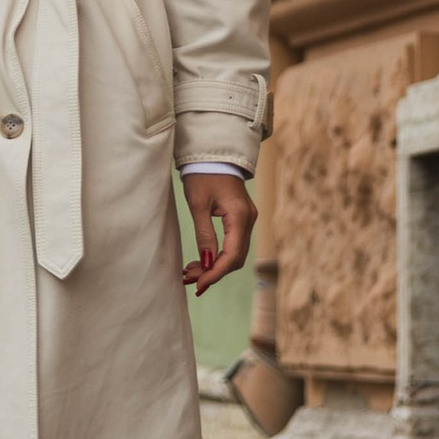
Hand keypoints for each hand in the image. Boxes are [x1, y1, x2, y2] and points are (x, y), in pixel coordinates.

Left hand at [181, 174, 254, 294]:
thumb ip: (205, 235)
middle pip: (235, 258)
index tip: (199, 285)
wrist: (212, 153)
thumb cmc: (202, 174)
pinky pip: (234, 243)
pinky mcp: (241, 218)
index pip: (232, 255)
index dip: (216, 273)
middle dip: (214, 272)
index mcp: (240, 216)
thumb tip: (208, 263)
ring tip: (191, 272)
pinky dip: (219, 255)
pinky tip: (202, 260)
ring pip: (235, 253)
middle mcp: (249, 219)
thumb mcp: (198, 204)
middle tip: (190, 279)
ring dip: (215, 265)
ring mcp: (247, 219)